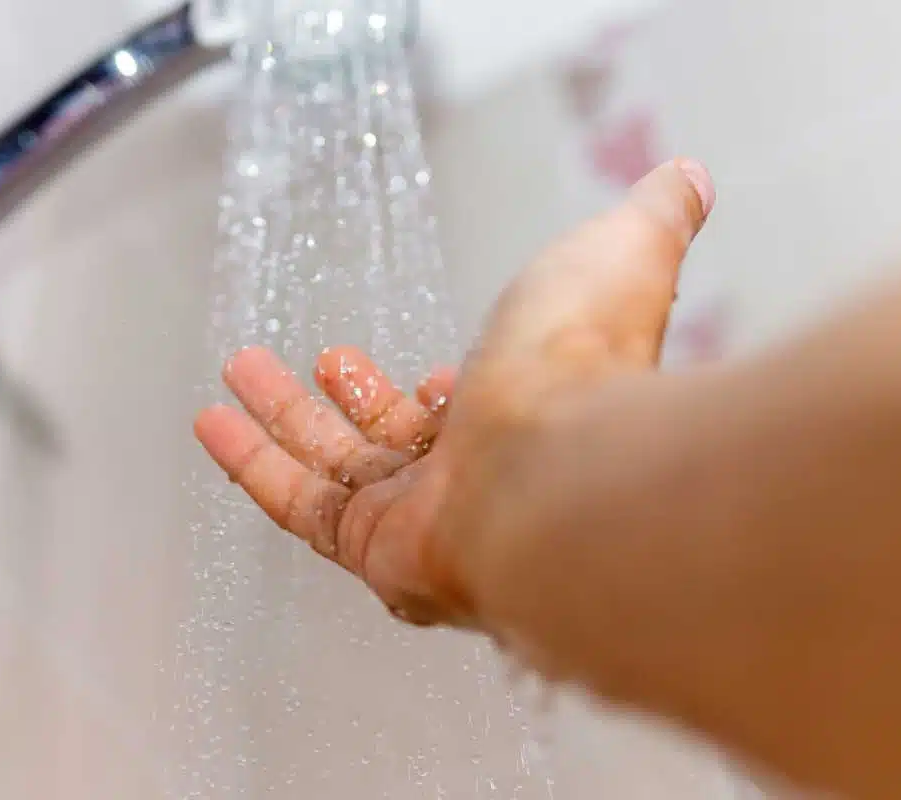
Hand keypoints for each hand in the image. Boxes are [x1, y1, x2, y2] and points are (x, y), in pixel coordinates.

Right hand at [194, 159, 713, 632]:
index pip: (478, 411)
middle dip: (355, 402)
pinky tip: (213, 425)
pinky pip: (296, 503)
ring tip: (238, 378)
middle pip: (398, 442)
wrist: (556, 480)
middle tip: (326, 365)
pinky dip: (250, 462)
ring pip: (332, 469)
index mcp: (525, 415)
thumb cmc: (585, 371)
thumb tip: (687, 182)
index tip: (432, 374)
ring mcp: (419, 517)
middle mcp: (473, 478)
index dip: (451, 391)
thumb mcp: (620, 258)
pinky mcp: (368, 543)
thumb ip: (649, 222)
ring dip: (283, 420)